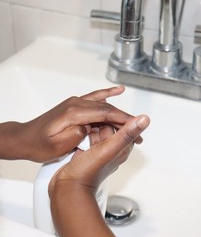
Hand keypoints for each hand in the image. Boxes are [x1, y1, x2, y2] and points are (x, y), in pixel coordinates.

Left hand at [0, 86, 140, 161]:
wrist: (25, 138)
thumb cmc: (39, 144)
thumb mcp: (57, 146)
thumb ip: (76, 134)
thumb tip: (90, 127)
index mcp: (73, 113)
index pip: (105, 113)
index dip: (123, 120)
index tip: (136, 128)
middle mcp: (76, 103)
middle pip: (107, 108)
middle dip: (125, 120)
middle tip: (139, 133)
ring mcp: (75, 102)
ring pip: (103, 104)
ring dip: (119, 113)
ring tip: (133, 122)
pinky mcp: (75, 105)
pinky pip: (95, 97)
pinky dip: (108, 94)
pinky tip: (118, 90)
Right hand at [49, 114, 149, 192]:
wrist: (69, 186)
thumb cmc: (89, 171)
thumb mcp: (110, 148)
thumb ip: (127, 133)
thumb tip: (144, 119)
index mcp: (122, 147)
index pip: (123, 125)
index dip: (114, 117)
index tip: (104, 114)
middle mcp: (112, 148)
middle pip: (109, 126)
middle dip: (99, 122)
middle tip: (90, 126)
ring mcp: (100, 150)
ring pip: (98, 130)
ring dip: (91, 127)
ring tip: (83, 132)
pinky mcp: (89, 152)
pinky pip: (89, 137)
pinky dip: (84, 134)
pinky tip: (78, 135)